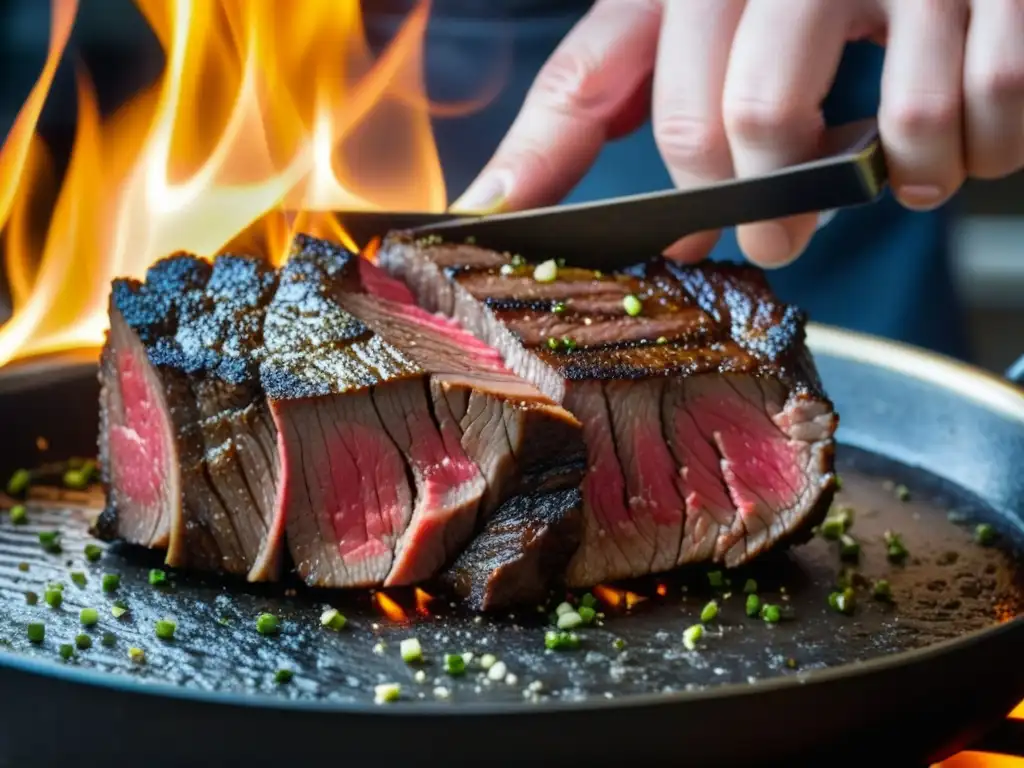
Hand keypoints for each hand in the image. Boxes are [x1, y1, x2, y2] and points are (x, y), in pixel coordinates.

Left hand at [450, 0, 1023, 267]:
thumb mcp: (721, 22)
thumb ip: (654, 99)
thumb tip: (617, 230)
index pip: (591, 78)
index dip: (537, 163)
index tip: (488, 225)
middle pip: (725, 126)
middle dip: (751, 209)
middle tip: (775, 231)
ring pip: (847, 133)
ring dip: (871, 188)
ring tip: (889, 171)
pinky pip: (974, 112)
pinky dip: (965, 158)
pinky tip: (955, 142)